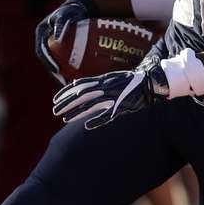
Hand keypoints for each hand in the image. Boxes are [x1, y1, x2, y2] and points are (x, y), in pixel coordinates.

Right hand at [34, 0, 97, 83]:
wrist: (80, 7)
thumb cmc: (73, 10)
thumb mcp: (66, 14)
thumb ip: (62, 24)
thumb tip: (58, 39)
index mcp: (42, 33)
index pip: (42, 51)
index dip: (48, 61)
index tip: (56, 70)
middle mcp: (46, 40)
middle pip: (49, 59)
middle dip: (55, 72)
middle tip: (63, 80)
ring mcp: (54, 44)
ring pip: (57, 61)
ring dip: (62, 72)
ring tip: (71, 82)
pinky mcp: (62, 47)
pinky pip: (65, 59)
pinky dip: (70, 67)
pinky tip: (80, 75)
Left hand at [52, 63, 167, 129]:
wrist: (149, 82)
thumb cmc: (127, 81)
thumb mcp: (108, 78)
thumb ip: (92, 82)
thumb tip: (75, 83)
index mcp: (102, 80)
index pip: (79, 86)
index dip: (66, 93)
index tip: (55, 100)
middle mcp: (105, 87)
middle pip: (82, 95)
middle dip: (67, 103)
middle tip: (54, 111)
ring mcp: (113, 96)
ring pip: (91, 105)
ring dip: (77, 112)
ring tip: (64, 119)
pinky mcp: (121, 106)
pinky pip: (108, 115)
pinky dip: (97, 120)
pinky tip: (87, 126)